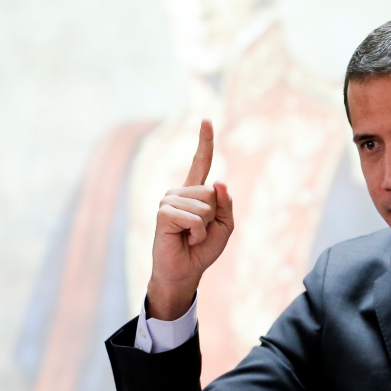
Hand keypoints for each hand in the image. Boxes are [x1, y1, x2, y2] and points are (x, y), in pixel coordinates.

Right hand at [147, 119, 233, 319]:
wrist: (185, 271)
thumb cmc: (203, 249)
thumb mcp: (225, 226)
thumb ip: (226, 204)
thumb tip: (218, 181)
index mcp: (195, 192)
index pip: (200, 161)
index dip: (204, 141)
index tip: (206, 119)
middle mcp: (179, 191)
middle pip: (212, 192)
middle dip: (214, 216)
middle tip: (199, 231)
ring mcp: (169, 200)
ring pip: (204, 205)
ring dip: (204, 227)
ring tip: (191, 236)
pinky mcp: (163, 212)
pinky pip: (193, 216)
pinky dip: (196, 232)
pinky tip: (185, 239)